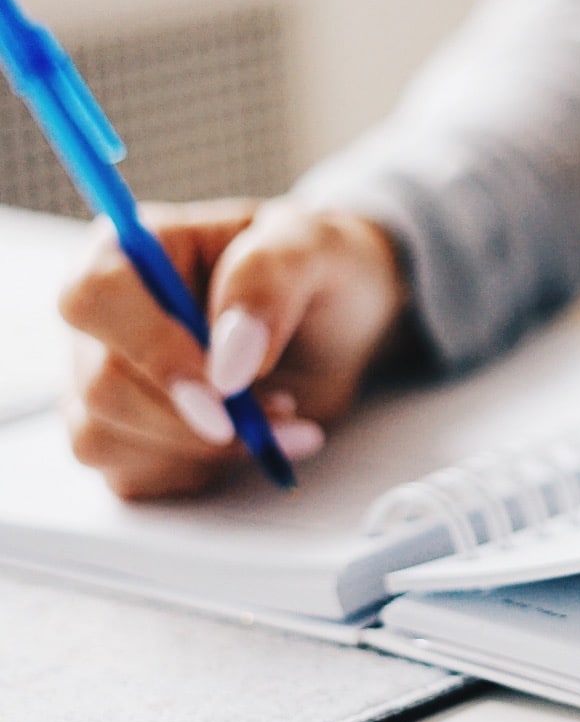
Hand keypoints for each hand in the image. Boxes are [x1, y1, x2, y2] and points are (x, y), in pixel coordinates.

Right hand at [59, 197, 411, 498]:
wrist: (342, 321)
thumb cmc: (320, 268)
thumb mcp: (315, 247)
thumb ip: (267, 282)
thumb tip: (227, 363)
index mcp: (133, 248)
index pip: (95, 297)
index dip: (152, 350)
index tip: (225, 387)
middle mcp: (106, 316)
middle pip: (100, 384)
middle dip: (195, 417)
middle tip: (282, 408)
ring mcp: (106, 378)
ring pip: (104, 438)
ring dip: (204, 448)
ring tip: (280, 414)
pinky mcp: (125, 434)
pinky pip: (130, 474)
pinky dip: (200, 470)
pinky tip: (251, 441)